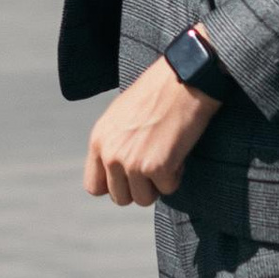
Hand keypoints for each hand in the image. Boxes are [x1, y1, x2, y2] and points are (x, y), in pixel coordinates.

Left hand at [82, 59, 219, 207]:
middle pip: (120, 198)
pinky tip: (178, 150)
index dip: (115, 186)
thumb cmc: (157, 92)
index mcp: (99, 140)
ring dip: (158, 183)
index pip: (94, 187)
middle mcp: (111, 154)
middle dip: (140, 187)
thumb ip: (114, 143)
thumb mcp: (121, 116)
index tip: (131, 178)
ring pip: (144, 198)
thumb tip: (117, 171)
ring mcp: (132, 163)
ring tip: (166, 156)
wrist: (184, 79)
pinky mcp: (157, 168)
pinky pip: (168, 188)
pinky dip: (177, 174)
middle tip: (155, 166)